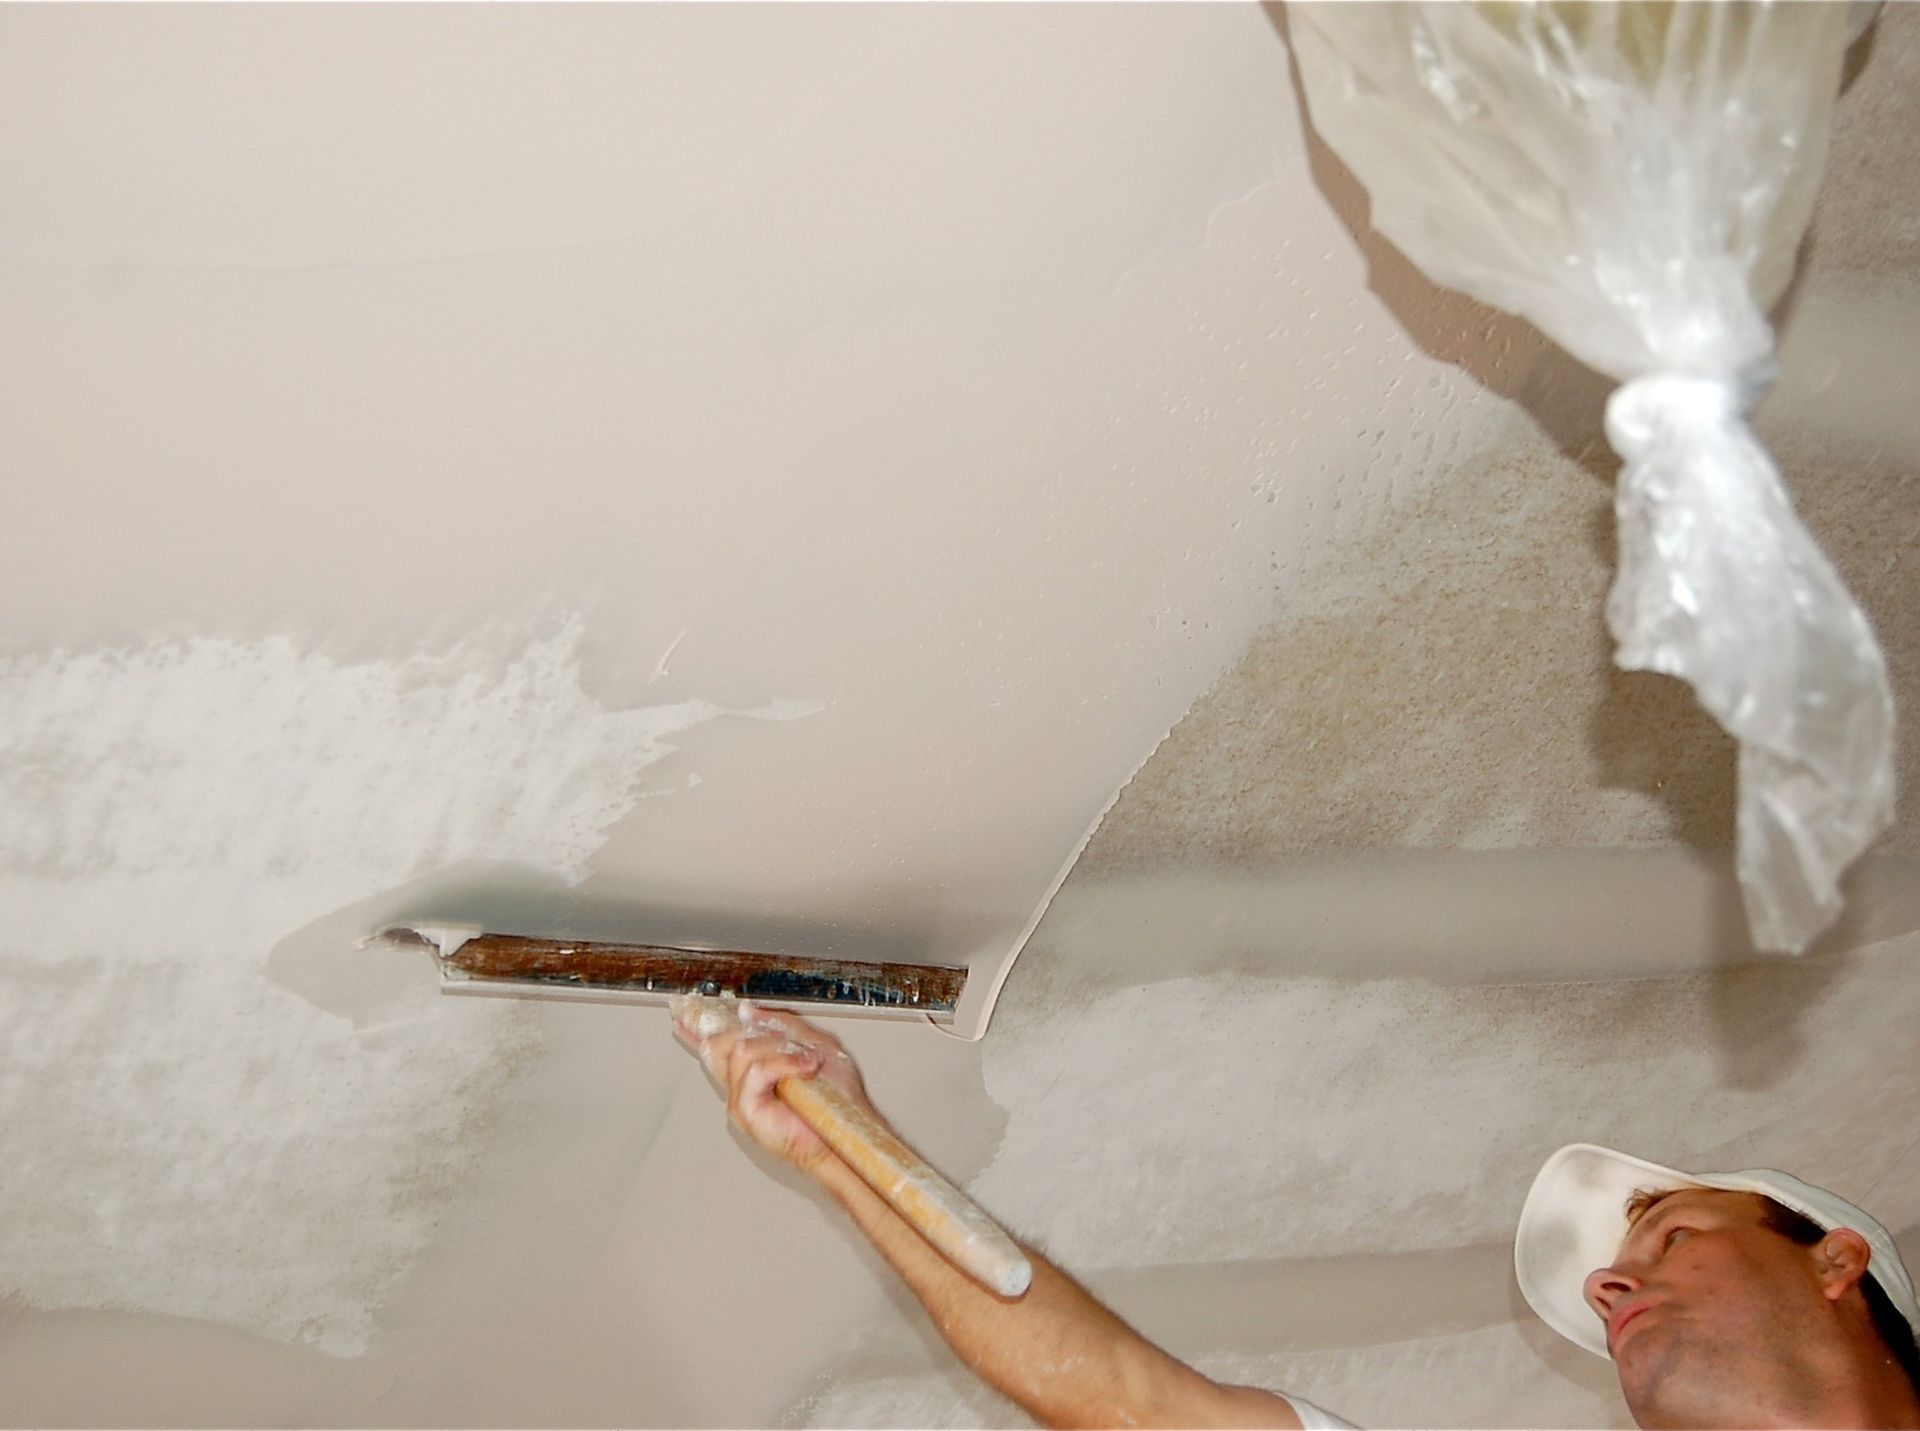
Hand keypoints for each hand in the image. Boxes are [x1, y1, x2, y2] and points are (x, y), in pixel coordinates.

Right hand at [672, 1002, 875, 1173]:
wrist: (848, 1129)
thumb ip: (782, 1025)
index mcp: (753, 1073)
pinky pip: (756, 1072)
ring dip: (781, 1050)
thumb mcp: (814, 1045)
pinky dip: (784, 1063)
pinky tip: (804, 1068)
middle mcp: (741, 1087)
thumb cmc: (837, 1098)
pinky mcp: (747, 1112)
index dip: (694, 1031)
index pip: (716, 1047)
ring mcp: (740, 1100)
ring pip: (741, 1051)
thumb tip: (747, 1010)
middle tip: (790, 1044)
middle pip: (720, 1043)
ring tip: (807, 1063)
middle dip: (756, 1032)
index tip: (679, 1014)